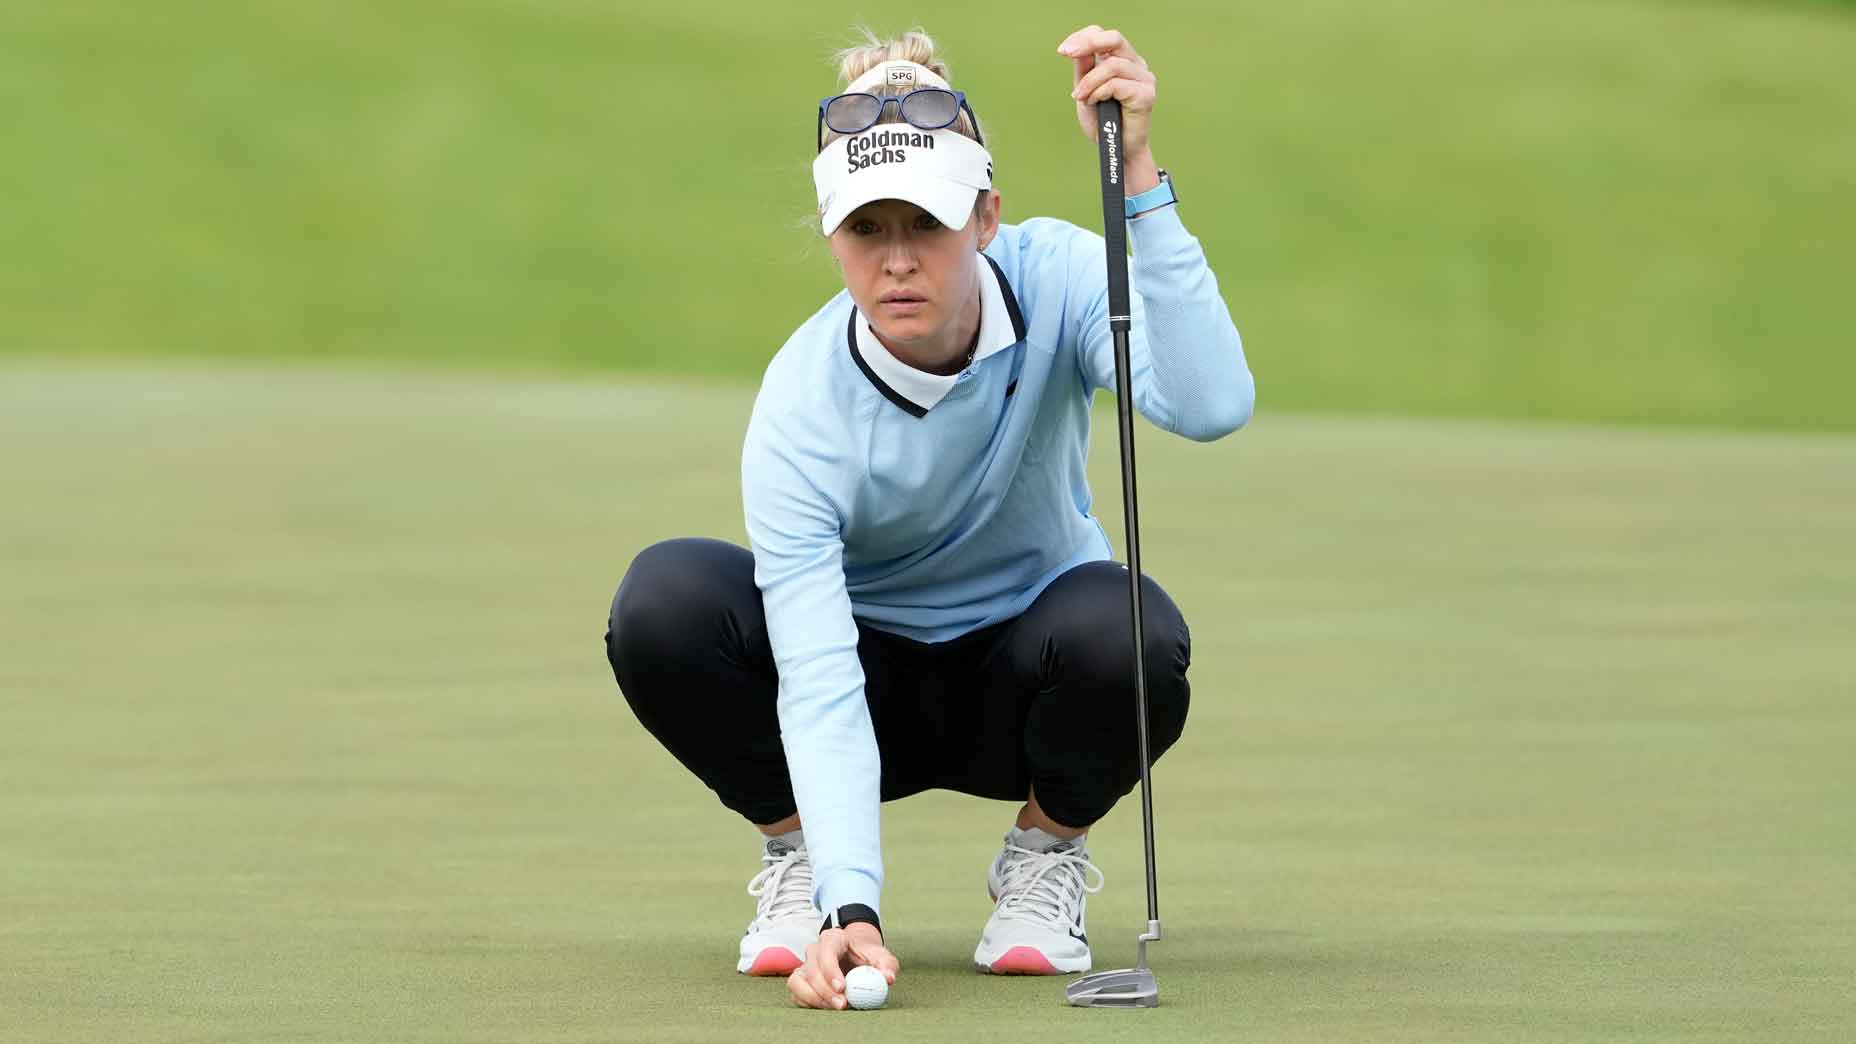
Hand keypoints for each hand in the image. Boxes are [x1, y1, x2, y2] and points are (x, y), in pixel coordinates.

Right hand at [786, 922, 899, 1009]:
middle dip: (825, 990)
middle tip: (842, 1005)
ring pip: (798, 981)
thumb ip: (887, 965)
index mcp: (833, 938)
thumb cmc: (867, 956)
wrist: (855, 958)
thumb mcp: (881, 956)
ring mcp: (805, 965)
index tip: (842, 988)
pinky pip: (796, 993)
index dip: (831, 970)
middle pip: (812, 969)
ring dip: (814, 998)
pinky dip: (808, 1003)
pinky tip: (825, 1008)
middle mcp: (815, 950)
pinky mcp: (801, 981)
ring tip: (834, 1008)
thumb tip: (888, 978)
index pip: (826, 950)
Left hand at [1057, 25, 1160, 190]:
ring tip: (1081, 98)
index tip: (1062, 51)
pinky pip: (1117, 84)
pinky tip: (1095, 103)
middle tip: (1067, 53)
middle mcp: (1136, 65)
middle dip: (1088, 43)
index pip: (1104, 35)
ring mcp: (1144, 78)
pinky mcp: (1146, 94)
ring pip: (1111, 66)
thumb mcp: (1086, 90)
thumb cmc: (1103, 122)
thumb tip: (1076, 47)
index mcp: (1123, 60)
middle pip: (1114, 38)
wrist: (1116, 150)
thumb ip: (1084, 69)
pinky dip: (1099, 92)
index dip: (1083, 37)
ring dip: (1089, 82)